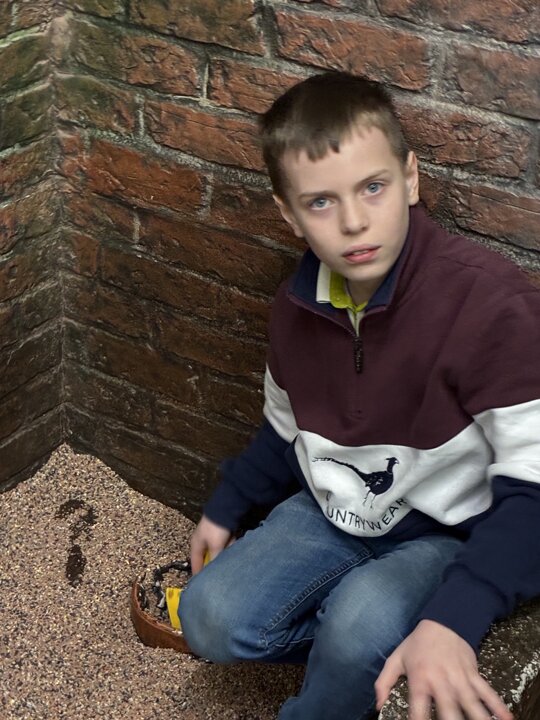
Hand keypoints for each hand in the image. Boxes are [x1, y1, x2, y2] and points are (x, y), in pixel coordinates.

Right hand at [190, 514, 232, 573]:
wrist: (226, 508)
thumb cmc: (216, 529)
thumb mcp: (215, 546)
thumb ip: (214, 560)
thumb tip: (215, 573)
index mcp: (195, 545)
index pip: (195, 565)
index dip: (199, 575)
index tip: (204, 586)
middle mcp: (201, 543)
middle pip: (209, 559)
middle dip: (217, 561)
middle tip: (224, 566)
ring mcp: (211, 538)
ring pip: (219, 551)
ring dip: (225, 550)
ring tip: (230, 544)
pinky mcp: (220, 534)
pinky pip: (225, 544)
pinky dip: (229, 543)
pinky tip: (232, 538)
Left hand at [375, 619, 513, 719]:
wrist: (444, 621)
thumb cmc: (418, 644)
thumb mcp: (396, 659)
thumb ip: (384, 682)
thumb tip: (378, 705)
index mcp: (420, 679)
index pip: (418, 709)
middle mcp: (441, 682)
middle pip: (449, 712)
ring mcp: (460, 679)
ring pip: (471, 705)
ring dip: (478, 719)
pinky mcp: (474, 675)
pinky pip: (488, 693)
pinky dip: (498, 707)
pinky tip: (506, 719)